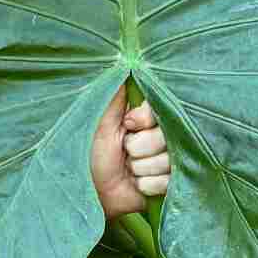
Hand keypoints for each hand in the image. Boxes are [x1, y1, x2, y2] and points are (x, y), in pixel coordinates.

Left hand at [91, 94, 170, 218]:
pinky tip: (135, 184)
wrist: (89, 192)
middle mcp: (159, 137)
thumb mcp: (100, 122)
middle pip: (166, 137)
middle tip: (123, 153)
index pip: (163, 109)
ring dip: (140, 168)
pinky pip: (167, 181)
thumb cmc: (90, 154)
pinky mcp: (168, 184)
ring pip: (167, 160)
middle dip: (139, 148)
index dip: (146, 120)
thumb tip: (127, 64)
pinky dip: (146, 184)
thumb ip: (116, 96)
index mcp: (145, 120)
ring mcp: (166, 161)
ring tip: (127, 170)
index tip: (128, 125)